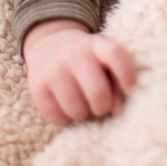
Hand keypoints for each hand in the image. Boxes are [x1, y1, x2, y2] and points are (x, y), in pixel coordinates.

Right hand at [22, 18, 136, 127]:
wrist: (51, 45)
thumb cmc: (89, 61)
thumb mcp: (106, 62)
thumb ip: (118, 83)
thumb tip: (117, 112)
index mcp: (96, 45)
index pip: (115, 53)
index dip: (126, 72)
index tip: (130, 86)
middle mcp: (73, 54)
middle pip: (97, 91)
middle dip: (102, 106)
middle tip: (100, 105)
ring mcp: (52, 69)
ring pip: (75, 108)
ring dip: (83, 114)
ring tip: (83, 106)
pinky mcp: (36, 85)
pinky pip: (55, 116)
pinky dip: (65, 120)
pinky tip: (67, 109)